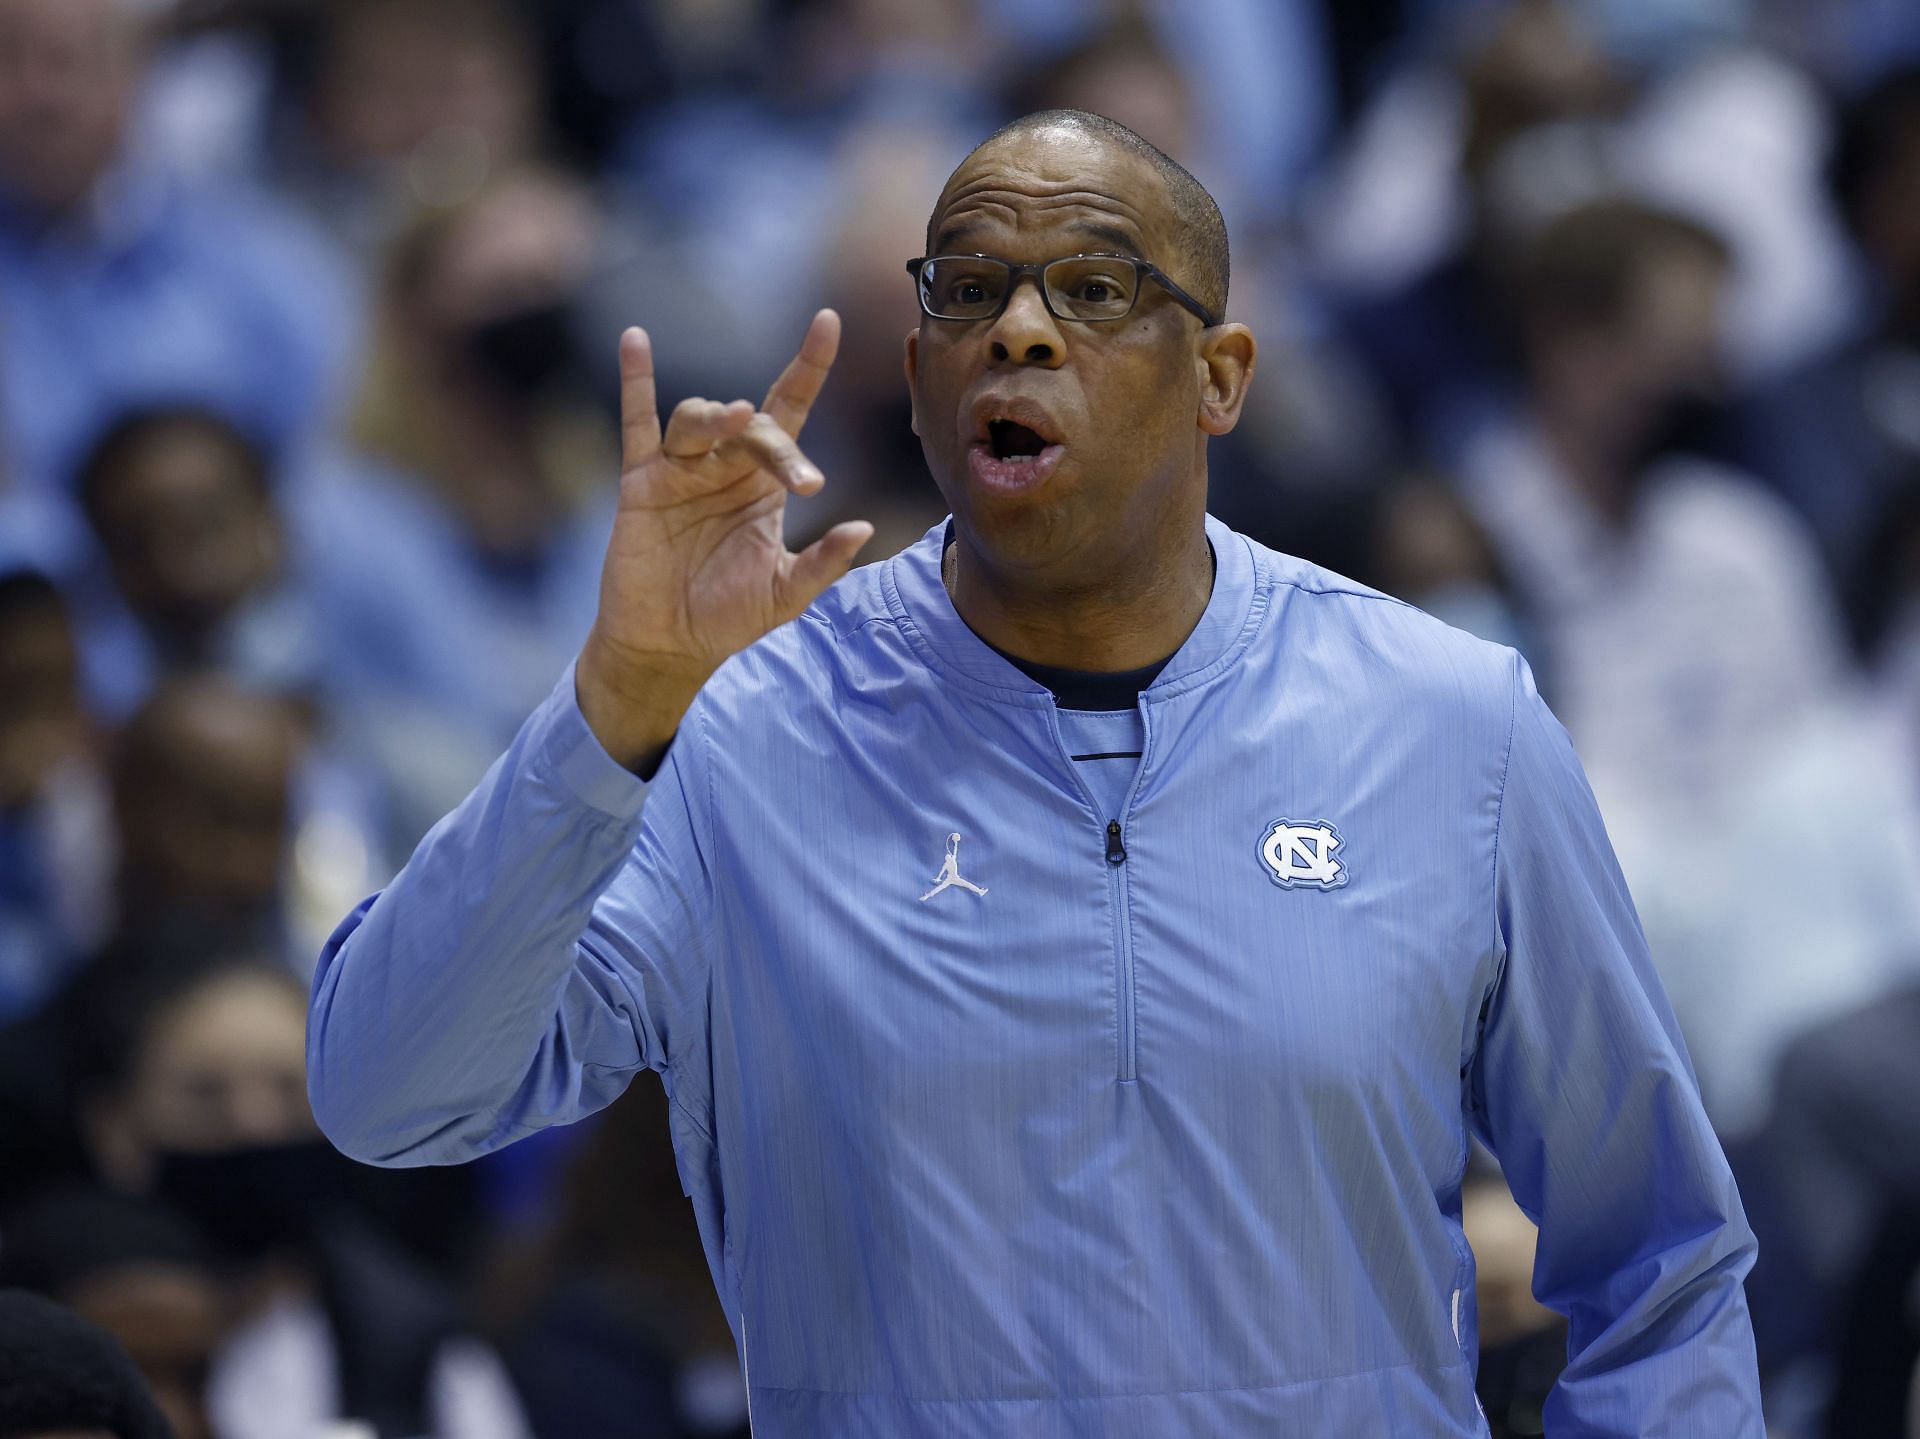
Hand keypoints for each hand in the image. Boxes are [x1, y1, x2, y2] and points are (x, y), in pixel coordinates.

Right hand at [577, 310, 872, 771]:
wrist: (669, 645)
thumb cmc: (728, 617)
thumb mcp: (786, 594)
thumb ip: (822, 563)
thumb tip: (863, 529)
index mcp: (764, 483)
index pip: (790, 409)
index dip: (809, 365)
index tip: (828, 321)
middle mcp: (725, 467)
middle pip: (753, 424)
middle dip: (776, 442)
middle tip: (801, 481)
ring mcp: (682, 471)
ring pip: (699, 419)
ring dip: (717, 416)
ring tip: (736, 420)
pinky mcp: (642, 483)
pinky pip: (637, 423)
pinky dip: (635, 381)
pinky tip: (635, 340)